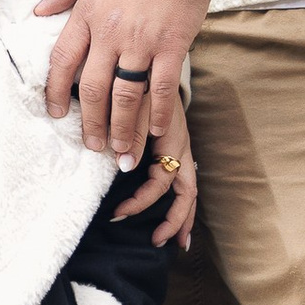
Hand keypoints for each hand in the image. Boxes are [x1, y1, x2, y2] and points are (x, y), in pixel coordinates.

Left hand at [35, 0, 213, 163]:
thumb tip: (39, 11)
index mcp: (87, 15)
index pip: (63, 61)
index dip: (56, 91)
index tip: (56, 113)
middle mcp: (111, 34)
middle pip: (94, 88)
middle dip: (91, 122)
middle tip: (92, 146)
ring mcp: (142, 43)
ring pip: (126, 96)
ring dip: (122, 128)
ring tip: (121, 153)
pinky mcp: (172, 46)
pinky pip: (162, 88)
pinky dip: (159, 113)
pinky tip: (158, 132)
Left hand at [114, 91, 197, 246]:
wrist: (155, 63)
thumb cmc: (144, 82)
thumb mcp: (138, 102)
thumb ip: (132, 129)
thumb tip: (124, 165)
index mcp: (174, 141)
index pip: (162, 181)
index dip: (142, 200)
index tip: (118, 213)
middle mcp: (180, 150)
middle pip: (185, 194)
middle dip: (173, 221)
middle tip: (156, 241)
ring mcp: (179, 151)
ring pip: (187, 192)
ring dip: (179, 218)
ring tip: (166, 240)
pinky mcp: (173, 150)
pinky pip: (180, 183)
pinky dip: (177, 204)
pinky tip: (169, 220)